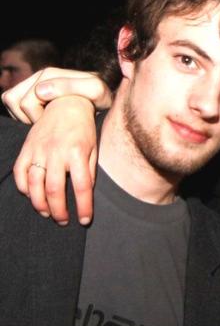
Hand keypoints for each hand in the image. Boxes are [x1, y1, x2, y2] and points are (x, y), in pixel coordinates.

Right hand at [1, 67, 111, 123]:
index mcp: (49, 74)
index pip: (25, 103)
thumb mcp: (95, 90)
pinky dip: (22, 114)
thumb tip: (40, 91)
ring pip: (11, 101)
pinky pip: (14, 104)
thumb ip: (71, 87)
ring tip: (47, 121)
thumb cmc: (102, 95)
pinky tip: (43, 119)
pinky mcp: (32, 90)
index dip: (38, 119)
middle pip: (13, 101)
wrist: (105, 94)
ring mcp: (34, 81)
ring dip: (24, 115)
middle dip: (30, 117)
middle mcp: (39, 75)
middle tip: (52, 124)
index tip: (56, 124)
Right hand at [13, 96, 97, 224]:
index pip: (82, 187)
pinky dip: (24, 187)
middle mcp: (56, 152)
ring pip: (34, 184)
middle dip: (59, 211)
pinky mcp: (26, 148)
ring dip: (39, 204)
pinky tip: (32, 196)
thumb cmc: (84, 129)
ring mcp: (38, 150)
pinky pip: (20, 172)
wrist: (66, 104)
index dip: (84, 207)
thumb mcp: (93, 149)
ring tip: (48, 213)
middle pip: (54, 189)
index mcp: (77, 153)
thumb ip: (89, 171)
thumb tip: (85, 194)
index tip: (84, 220)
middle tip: (63, 221)